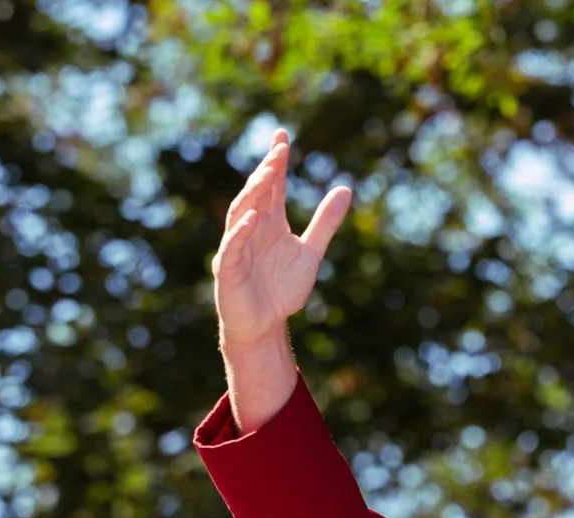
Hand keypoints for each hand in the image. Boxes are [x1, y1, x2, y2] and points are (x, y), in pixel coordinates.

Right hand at [212, 128, 353, 349]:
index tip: (283, 135)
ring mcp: (237, 246)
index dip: (276, 162)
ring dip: (254, 193)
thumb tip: (345, 189)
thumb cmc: (282, 289)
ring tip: (268, 174)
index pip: (272, 185)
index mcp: (270, 222)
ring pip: (241, 212)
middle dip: (267, 170)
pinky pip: (233, 246)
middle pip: (257, 193)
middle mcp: (251, 228)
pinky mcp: (228, 268)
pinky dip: (241, 231)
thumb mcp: (311, 252)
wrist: (266, 325)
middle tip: (280, 148)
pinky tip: (253, 217)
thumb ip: (325, 222)